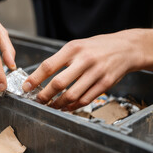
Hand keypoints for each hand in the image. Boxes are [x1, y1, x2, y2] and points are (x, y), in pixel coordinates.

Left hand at [22, 31, 141, 110]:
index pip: (49, 65)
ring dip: (58, 104)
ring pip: (72, 95)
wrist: (126, 48)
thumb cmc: (97, 47)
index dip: (35, 79)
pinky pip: (85, 99)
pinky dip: (73, 106)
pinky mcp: (106, 84)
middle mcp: (84, 60)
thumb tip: (40, 76)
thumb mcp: (77, 45)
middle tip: (38, 100)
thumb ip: (61, 59)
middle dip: (45, 95)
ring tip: (52, 105)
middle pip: (59, 83)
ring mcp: (96, 72)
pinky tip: (67, 106)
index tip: (26, 87)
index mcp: (73, 48)